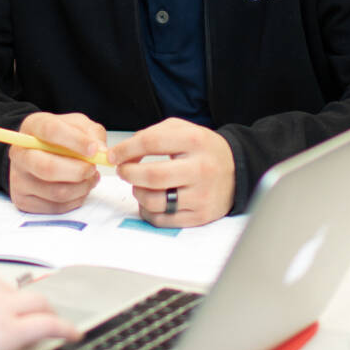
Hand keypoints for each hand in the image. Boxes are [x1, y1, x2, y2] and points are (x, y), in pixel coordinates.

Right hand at [0, 266, 79, 349]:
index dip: (1, 300)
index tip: (2, 312)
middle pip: (18, 293)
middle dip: (22, 307)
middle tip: (28, 321)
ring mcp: (1, 306)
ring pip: (37, 304)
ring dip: (46, 314)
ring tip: (54, 325)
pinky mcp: (11, 331)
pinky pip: (47, 324)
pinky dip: (64, 328)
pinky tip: (73, 334)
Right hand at [6, 111, 106, 212]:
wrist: (39, 153)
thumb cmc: (60, 138)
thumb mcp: (77, 125)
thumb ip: (91, 133)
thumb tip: (100, 151)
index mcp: (32, 127)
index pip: (51, 131)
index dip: (75, 141)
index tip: (93, 150)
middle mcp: (20, 153)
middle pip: (48, 168)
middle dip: (78, 171)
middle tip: (92, 168)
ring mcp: (18, 179)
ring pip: (56, 192)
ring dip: (81, 187)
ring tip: (90, 178)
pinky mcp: (23, 200)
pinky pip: (55, 207)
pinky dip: (75, 200)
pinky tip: (80, 188)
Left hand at [111, 119, 235, 225]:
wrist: (235, 171)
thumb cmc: (203, 150)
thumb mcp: (183, 130)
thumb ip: (152, 134)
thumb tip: (123, 153)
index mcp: (195, 141)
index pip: (151, 142)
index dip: (126, 149)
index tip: (114, 155)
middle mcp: (201, 169)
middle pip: (152, 176)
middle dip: (129, 173)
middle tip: (124, 171)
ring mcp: (201, 195)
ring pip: (154, 201)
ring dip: (138, 193)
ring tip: (140, 185)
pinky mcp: (200, 215)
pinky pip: (162, 219)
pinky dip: (148, 211)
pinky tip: (151, 200)